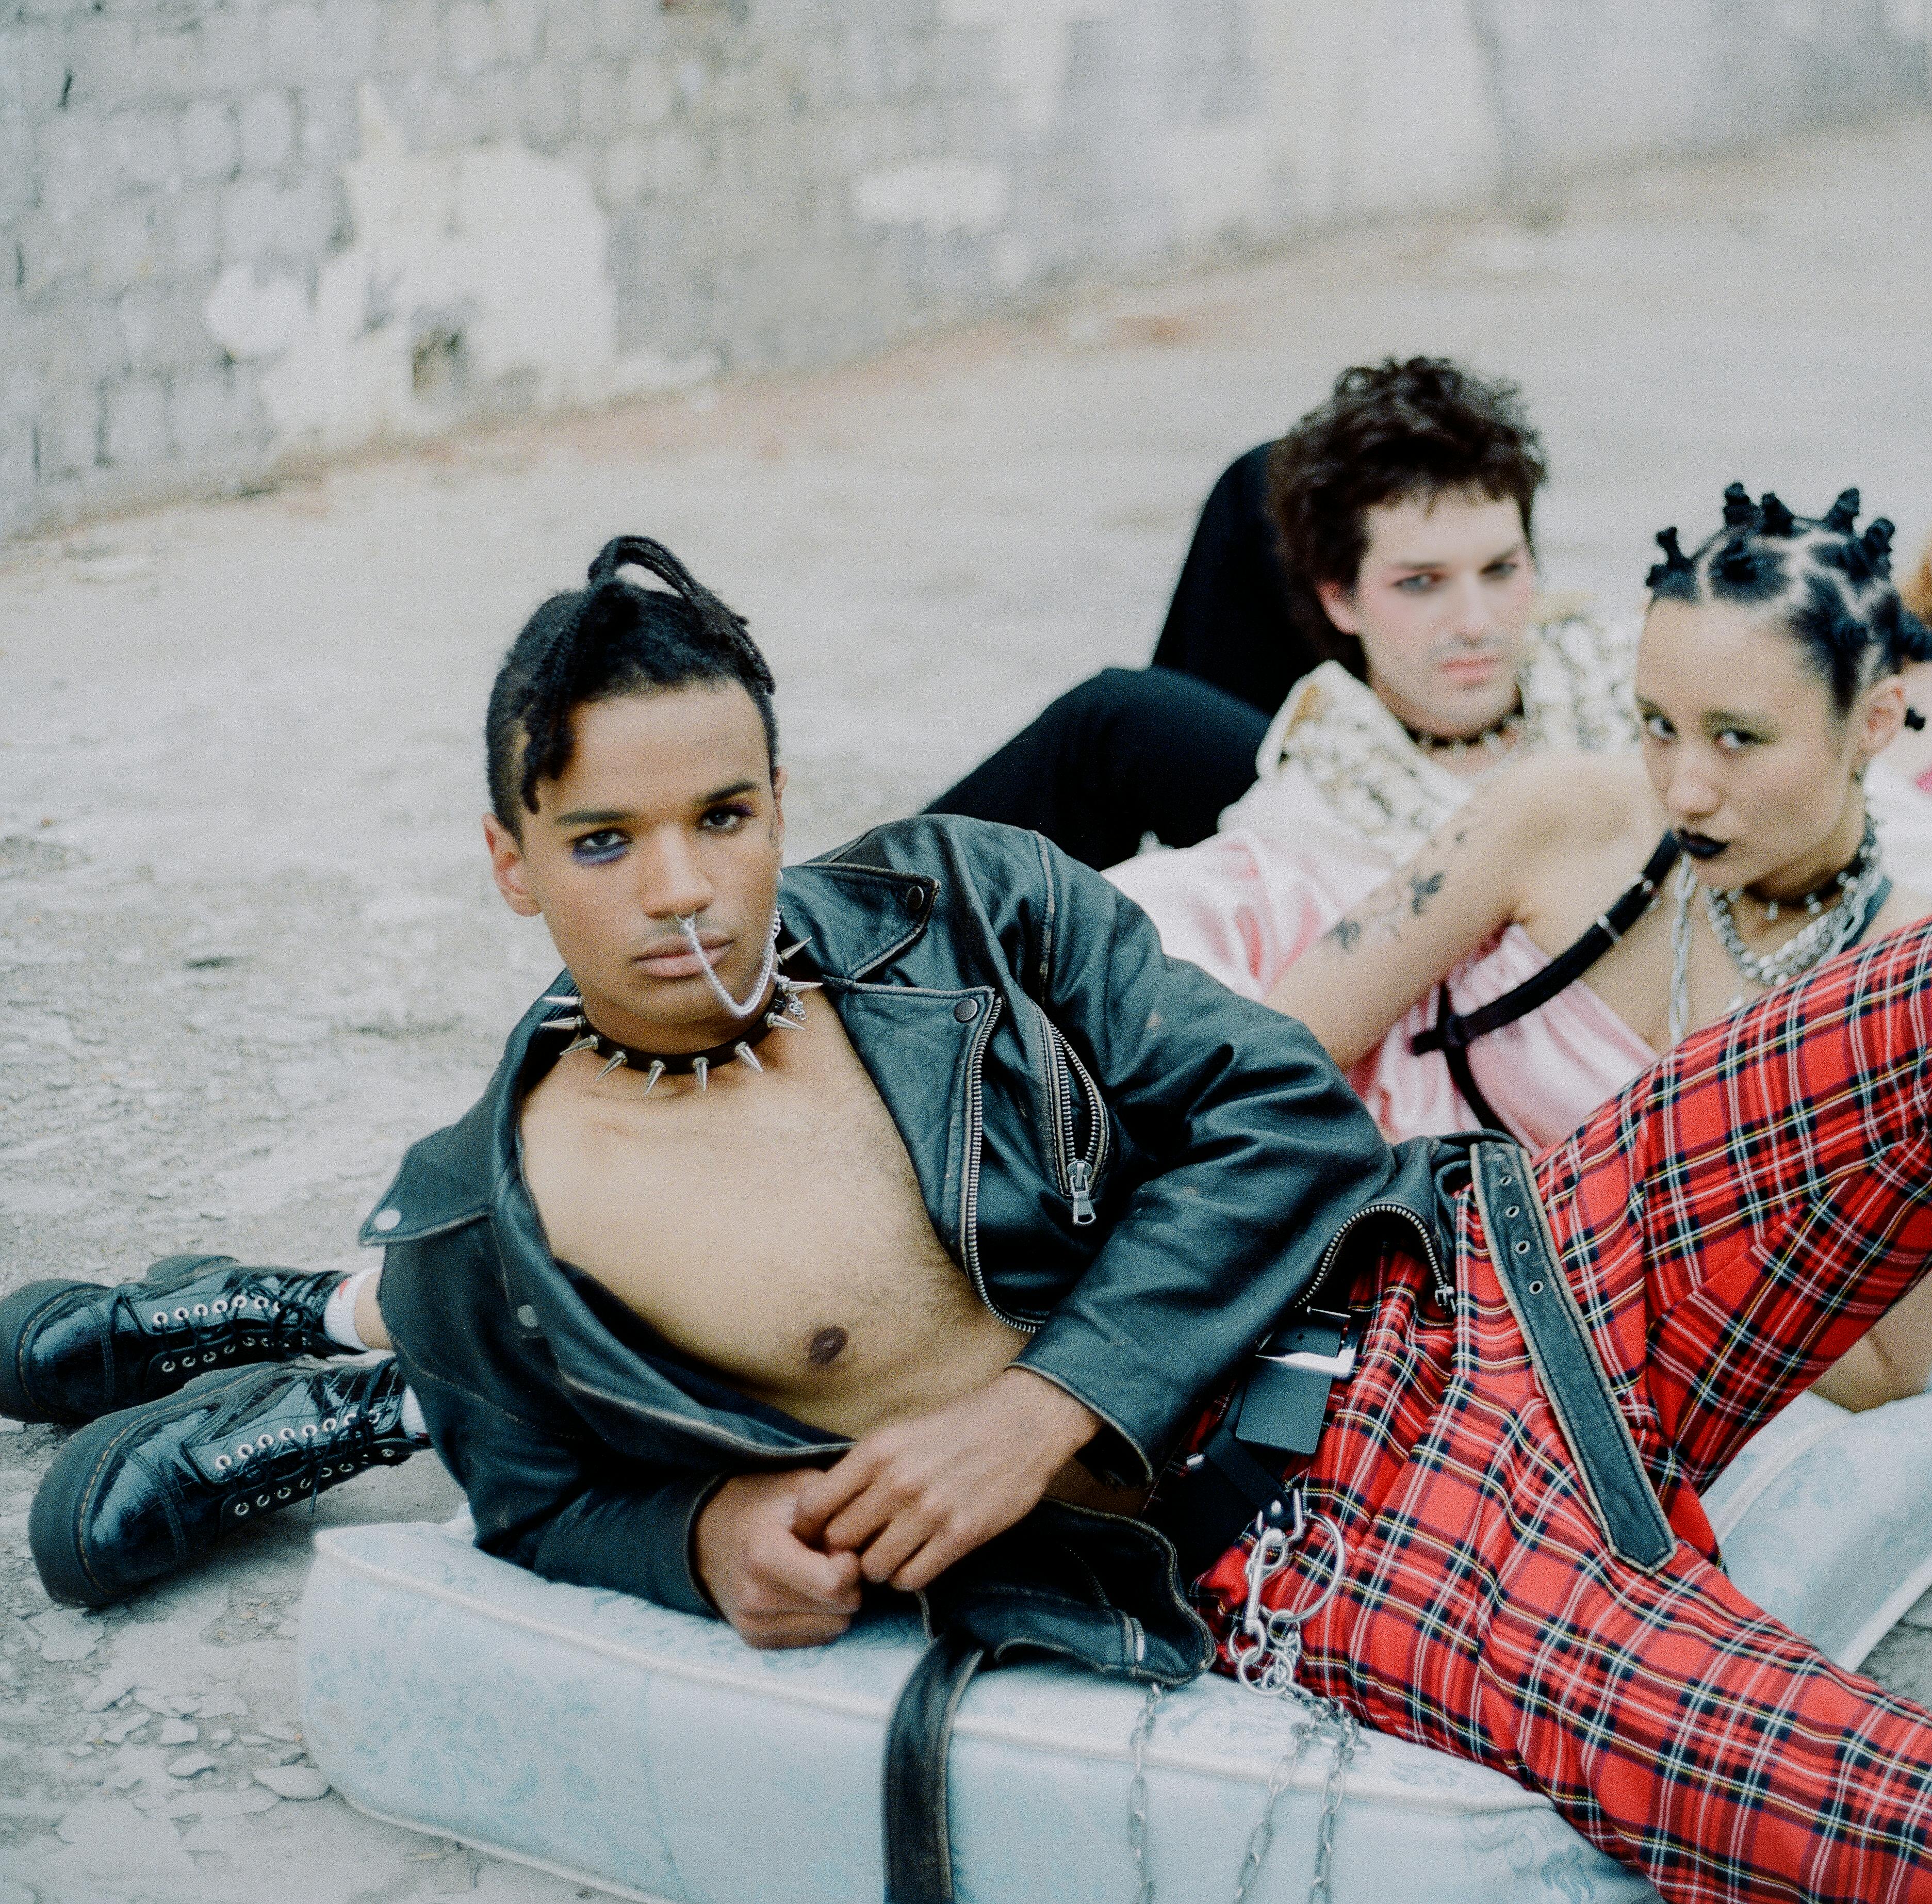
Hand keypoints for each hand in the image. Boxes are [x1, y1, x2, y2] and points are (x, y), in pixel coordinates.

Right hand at [693, 1470, 863, 1648]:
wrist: (707, 1534)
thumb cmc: (762, 1505)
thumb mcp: (798, 1487)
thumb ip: (836, 1504)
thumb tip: (869, 1537)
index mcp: (764, 1554)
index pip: (833, 1584)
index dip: (851, 1565)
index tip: (842, 1548)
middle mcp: (754, 1597)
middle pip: (840, 1609)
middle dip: (849, 1584)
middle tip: (832, 1560)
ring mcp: (752, 1624)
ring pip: (834, 1628)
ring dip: (837, 1603)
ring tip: (818, 1574)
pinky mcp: (755, 1640)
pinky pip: (816, 1640)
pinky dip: (821, 1618)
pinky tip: (805, 1592)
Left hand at [789, 1369, 1099, 1592]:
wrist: (1021, 1423)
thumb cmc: (955, 1427)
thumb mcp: (897, 1433)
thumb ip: (861, 1469)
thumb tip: (822, 1510)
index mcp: (875, 1451)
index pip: (814, 1506)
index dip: (810, 1527)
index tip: (819, 1534)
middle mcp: (897, 1482)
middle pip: (839, 1542)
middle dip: (843, 1550)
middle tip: (859, 1547)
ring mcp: (930, 1511)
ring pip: (873, 1567)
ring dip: (878, 1566)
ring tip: (891, 1552)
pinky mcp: (961, 1535)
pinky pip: (912, 1578)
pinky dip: (908, 1575)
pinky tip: (917, 1559)